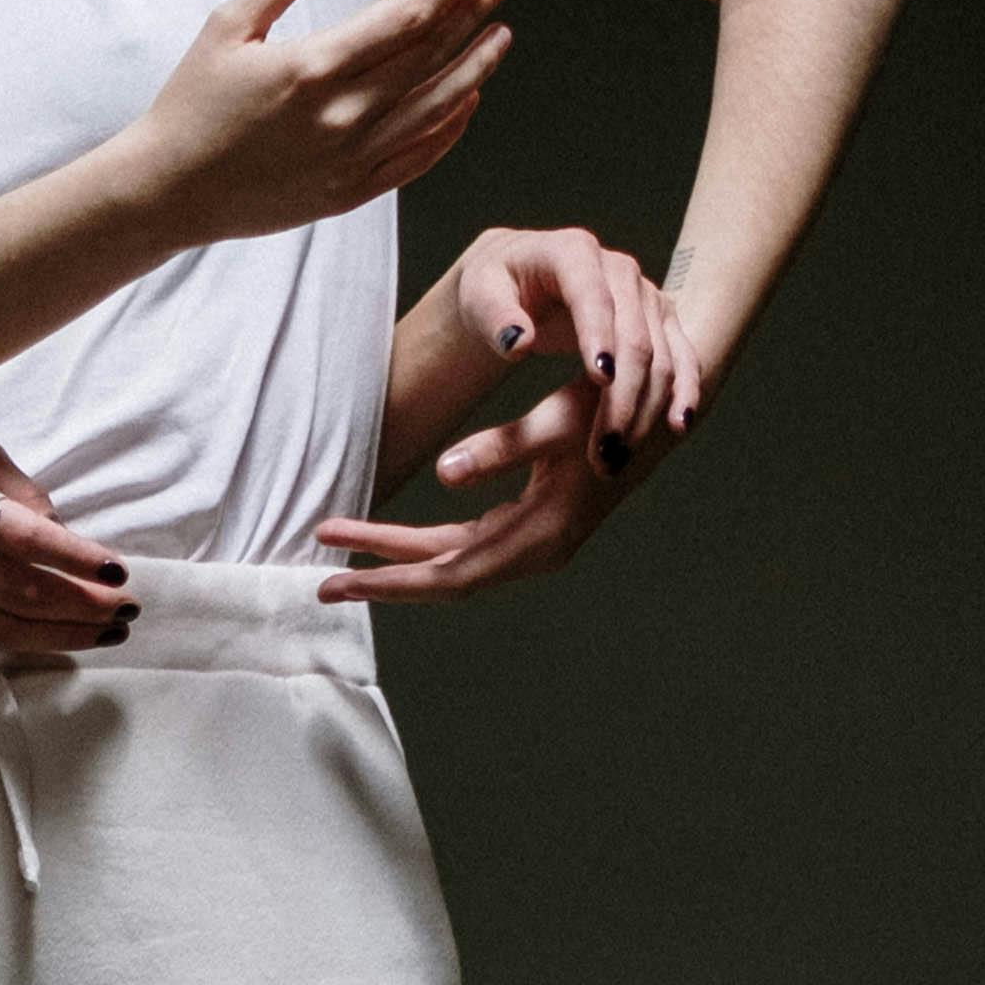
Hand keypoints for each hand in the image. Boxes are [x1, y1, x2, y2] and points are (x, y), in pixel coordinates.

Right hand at [0, 428, 135, 656]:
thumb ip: (16, 488)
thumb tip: (62, 529)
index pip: (20, 536)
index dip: (73, 558)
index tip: (117, 570)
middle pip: (18, 592)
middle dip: (81, 606)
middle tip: (127, 609)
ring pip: (0, 628)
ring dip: (62, 636)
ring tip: (107, 632)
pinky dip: (25, 640)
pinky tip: (62, 637)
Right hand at [116, 0, 513, 250]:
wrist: (170, 191)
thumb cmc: (193, 102)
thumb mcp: (227, 23)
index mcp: (312, 67)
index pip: (406, 17)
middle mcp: (341, 116)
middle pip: (430, 56)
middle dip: (471, 14)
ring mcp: (351, 160)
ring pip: (436, 107)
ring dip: (475, 67)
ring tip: (500, 34)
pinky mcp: (351, 193)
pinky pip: (418, 157)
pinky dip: (450, 126)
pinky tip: (468, 97)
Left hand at [326, 229, 692, 607]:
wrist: (664, 409)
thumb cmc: (617, 406)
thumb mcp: (560, 422)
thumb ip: (504, 448)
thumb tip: (445, 473)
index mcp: (542, 537)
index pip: (449, 572)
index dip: (389, 574)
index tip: (333, 572)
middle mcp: (535, 551)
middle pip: (443, 578)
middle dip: (381, 576)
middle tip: (321, 576)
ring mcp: (532, 541)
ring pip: (450, 564)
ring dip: (397, 561)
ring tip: (341, 555)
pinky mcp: (528, 524)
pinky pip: (464, 546)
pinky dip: (424, 548)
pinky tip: (388, 542)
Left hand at [423, 222, 698, 463]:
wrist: (523, 275)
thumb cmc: (494, 287)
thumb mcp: (480, 295)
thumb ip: (495, 317)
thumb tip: (517, 344)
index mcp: (574, 253)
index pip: (593, 295)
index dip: (599, 336)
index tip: (600, 379)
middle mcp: (619, 270)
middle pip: (634, 333)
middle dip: (623, 392)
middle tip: (605, 447)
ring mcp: (645, 295)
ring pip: (661, 353)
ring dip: (648, 406)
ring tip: (621, 455)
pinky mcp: (660, 320)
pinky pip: (682, 357)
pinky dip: (683, 391)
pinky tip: (676, 426)